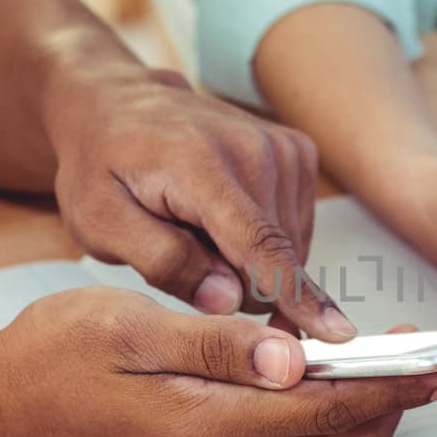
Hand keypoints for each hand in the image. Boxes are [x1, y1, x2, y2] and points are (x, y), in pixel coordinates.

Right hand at [0, 287, 436, 436]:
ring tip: (379, 356)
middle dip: (394, 405)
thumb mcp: (130, 329)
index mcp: (211, 427)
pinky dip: (318, 413)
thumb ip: (217, 345)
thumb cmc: (50, 358)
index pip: (333, 413)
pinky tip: (316, 371)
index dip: (397, 388)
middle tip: (425, 357)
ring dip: (359, 409)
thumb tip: (299, 357)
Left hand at [46, 68, 356, 340]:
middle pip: (276, 260)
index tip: (335, 333)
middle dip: (236, 281)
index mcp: (202, 166)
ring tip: (198, 229)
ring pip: (290, 251)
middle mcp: (255, 149)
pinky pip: (295, 231)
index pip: (260, 244)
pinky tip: (224, 222)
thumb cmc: (102, 164)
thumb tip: (228, 299)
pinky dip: (264, 241)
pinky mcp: (299, 154)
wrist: (118, 104)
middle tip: (182, 252)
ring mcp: (284, 148)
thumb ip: (163, 261)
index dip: (296, 295)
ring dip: (249, 261)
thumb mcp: (101, 223)